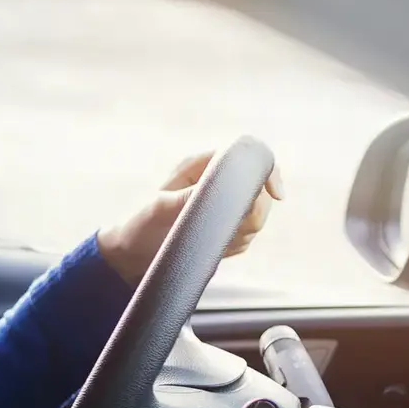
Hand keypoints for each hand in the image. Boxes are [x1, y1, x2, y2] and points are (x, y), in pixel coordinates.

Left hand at [96, 151, 283, 285]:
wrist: (132, 253)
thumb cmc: (138, 224)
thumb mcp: (158, 209)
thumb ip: (190, 198)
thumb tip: (223, 192)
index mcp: (201, 165)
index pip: (250, 154)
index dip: (268, 171)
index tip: (276, 194)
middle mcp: (216, 181)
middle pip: (262, 190)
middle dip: (252, 212)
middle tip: (223, 227)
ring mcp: (224, 204)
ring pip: (259, 216)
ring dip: (241, 232)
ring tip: (208, 238)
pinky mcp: (227, 227)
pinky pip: (248, 236)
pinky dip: (235, 244)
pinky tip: (210, 247)